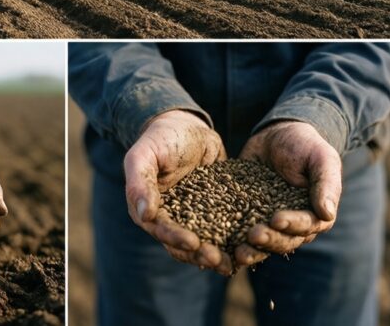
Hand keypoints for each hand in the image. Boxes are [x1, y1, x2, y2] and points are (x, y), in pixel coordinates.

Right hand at [124, 109, 231, 273]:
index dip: (175, 239)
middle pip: (182, 244)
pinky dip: (234, 241)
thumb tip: (143, 214)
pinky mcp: (215, 211)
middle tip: (219, 260)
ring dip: (218, 255)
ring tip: (235, 263)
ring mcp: (193, 216)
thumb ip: (140, 183)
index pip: (160, 229)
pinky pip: (224, 229)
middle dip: (200, 254)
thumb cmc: (161, 138)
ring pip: (204, 242)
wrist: (187, 126)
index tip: (194, 243)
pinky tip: (250, 246)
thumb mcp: (145, 155)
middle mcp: (170, 218)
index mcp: (148, 208)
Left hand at [233, 121, 341, 266]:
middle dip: (269, 240)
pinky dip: (231, 239)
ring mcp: (267, 221)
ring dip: (252, 250)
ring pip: (262, 243)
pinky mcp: (245, 214)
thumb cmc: (307, 146)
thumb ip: (327, 185)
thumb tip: (327, 214)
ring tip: (238, 252)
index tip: (277, 219)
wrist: (278, 135)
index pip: (306, 226)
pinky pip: (238, 230)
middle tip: (253, 235)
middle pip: (283, 240)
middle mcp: (292, 225)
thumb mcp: (322, 159)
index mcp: (314, 215)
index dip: (292, 225)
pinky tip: (219, 243)